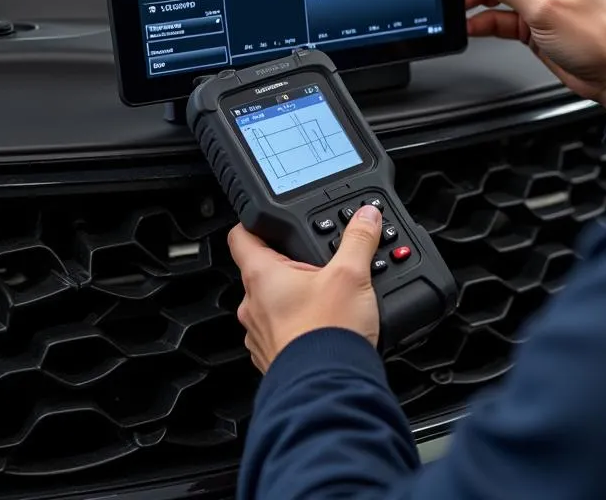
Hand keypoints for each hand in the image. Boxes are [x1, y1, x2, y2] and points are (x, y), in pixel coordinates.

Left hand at [227, 205, 382, 372]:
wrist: (329, 388)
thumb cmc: (329, 332)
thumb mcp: (351, 274)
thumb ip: (358, 239)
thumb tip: (364, 216)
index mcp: (262, 276)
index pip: (241, 236)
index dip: (254, 223)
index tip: (267, 219)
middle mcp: (253, 305)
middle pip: (263, 270)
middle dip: (290, 263)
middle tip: (317, 261)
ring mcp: (260, 334)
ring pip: (272, 303)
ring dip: (294, 296)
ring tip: (327, 295)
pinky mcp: (273, 357)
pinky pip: (281, 331)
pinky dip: (298, 325)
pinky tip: (324, 324)